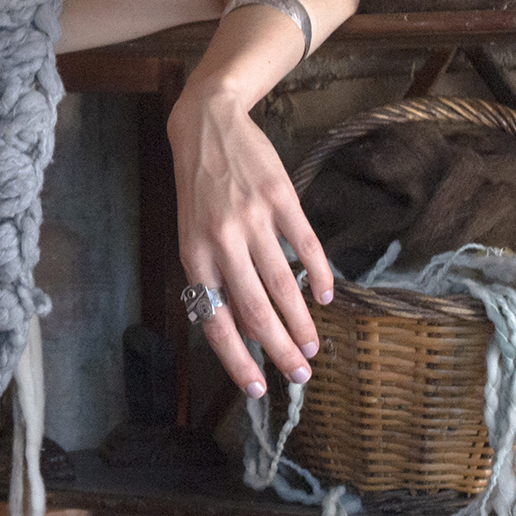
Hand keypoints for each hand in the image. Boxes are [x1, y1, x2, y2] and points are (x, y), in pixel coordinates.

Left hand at [167, 81, 332, 396]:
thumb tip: (243, 328)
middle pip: (254, 309)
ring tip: (313, 347)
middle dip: (278, 349)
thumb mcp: (191, 232)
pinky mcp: (280, 198)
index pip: (214, 320)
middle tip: (300, 376)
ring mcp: (253, 219)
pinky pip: (306, 246)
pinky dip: (318, 275)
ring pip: (282, 284)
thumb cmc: (197, 188)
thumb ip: (214, 276)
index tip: (258, 390)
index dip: (236, 359)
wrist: (207, 125)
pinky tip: (325, 296)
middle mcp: (221, 241)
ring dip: (300, 322)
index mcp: (193, 254)